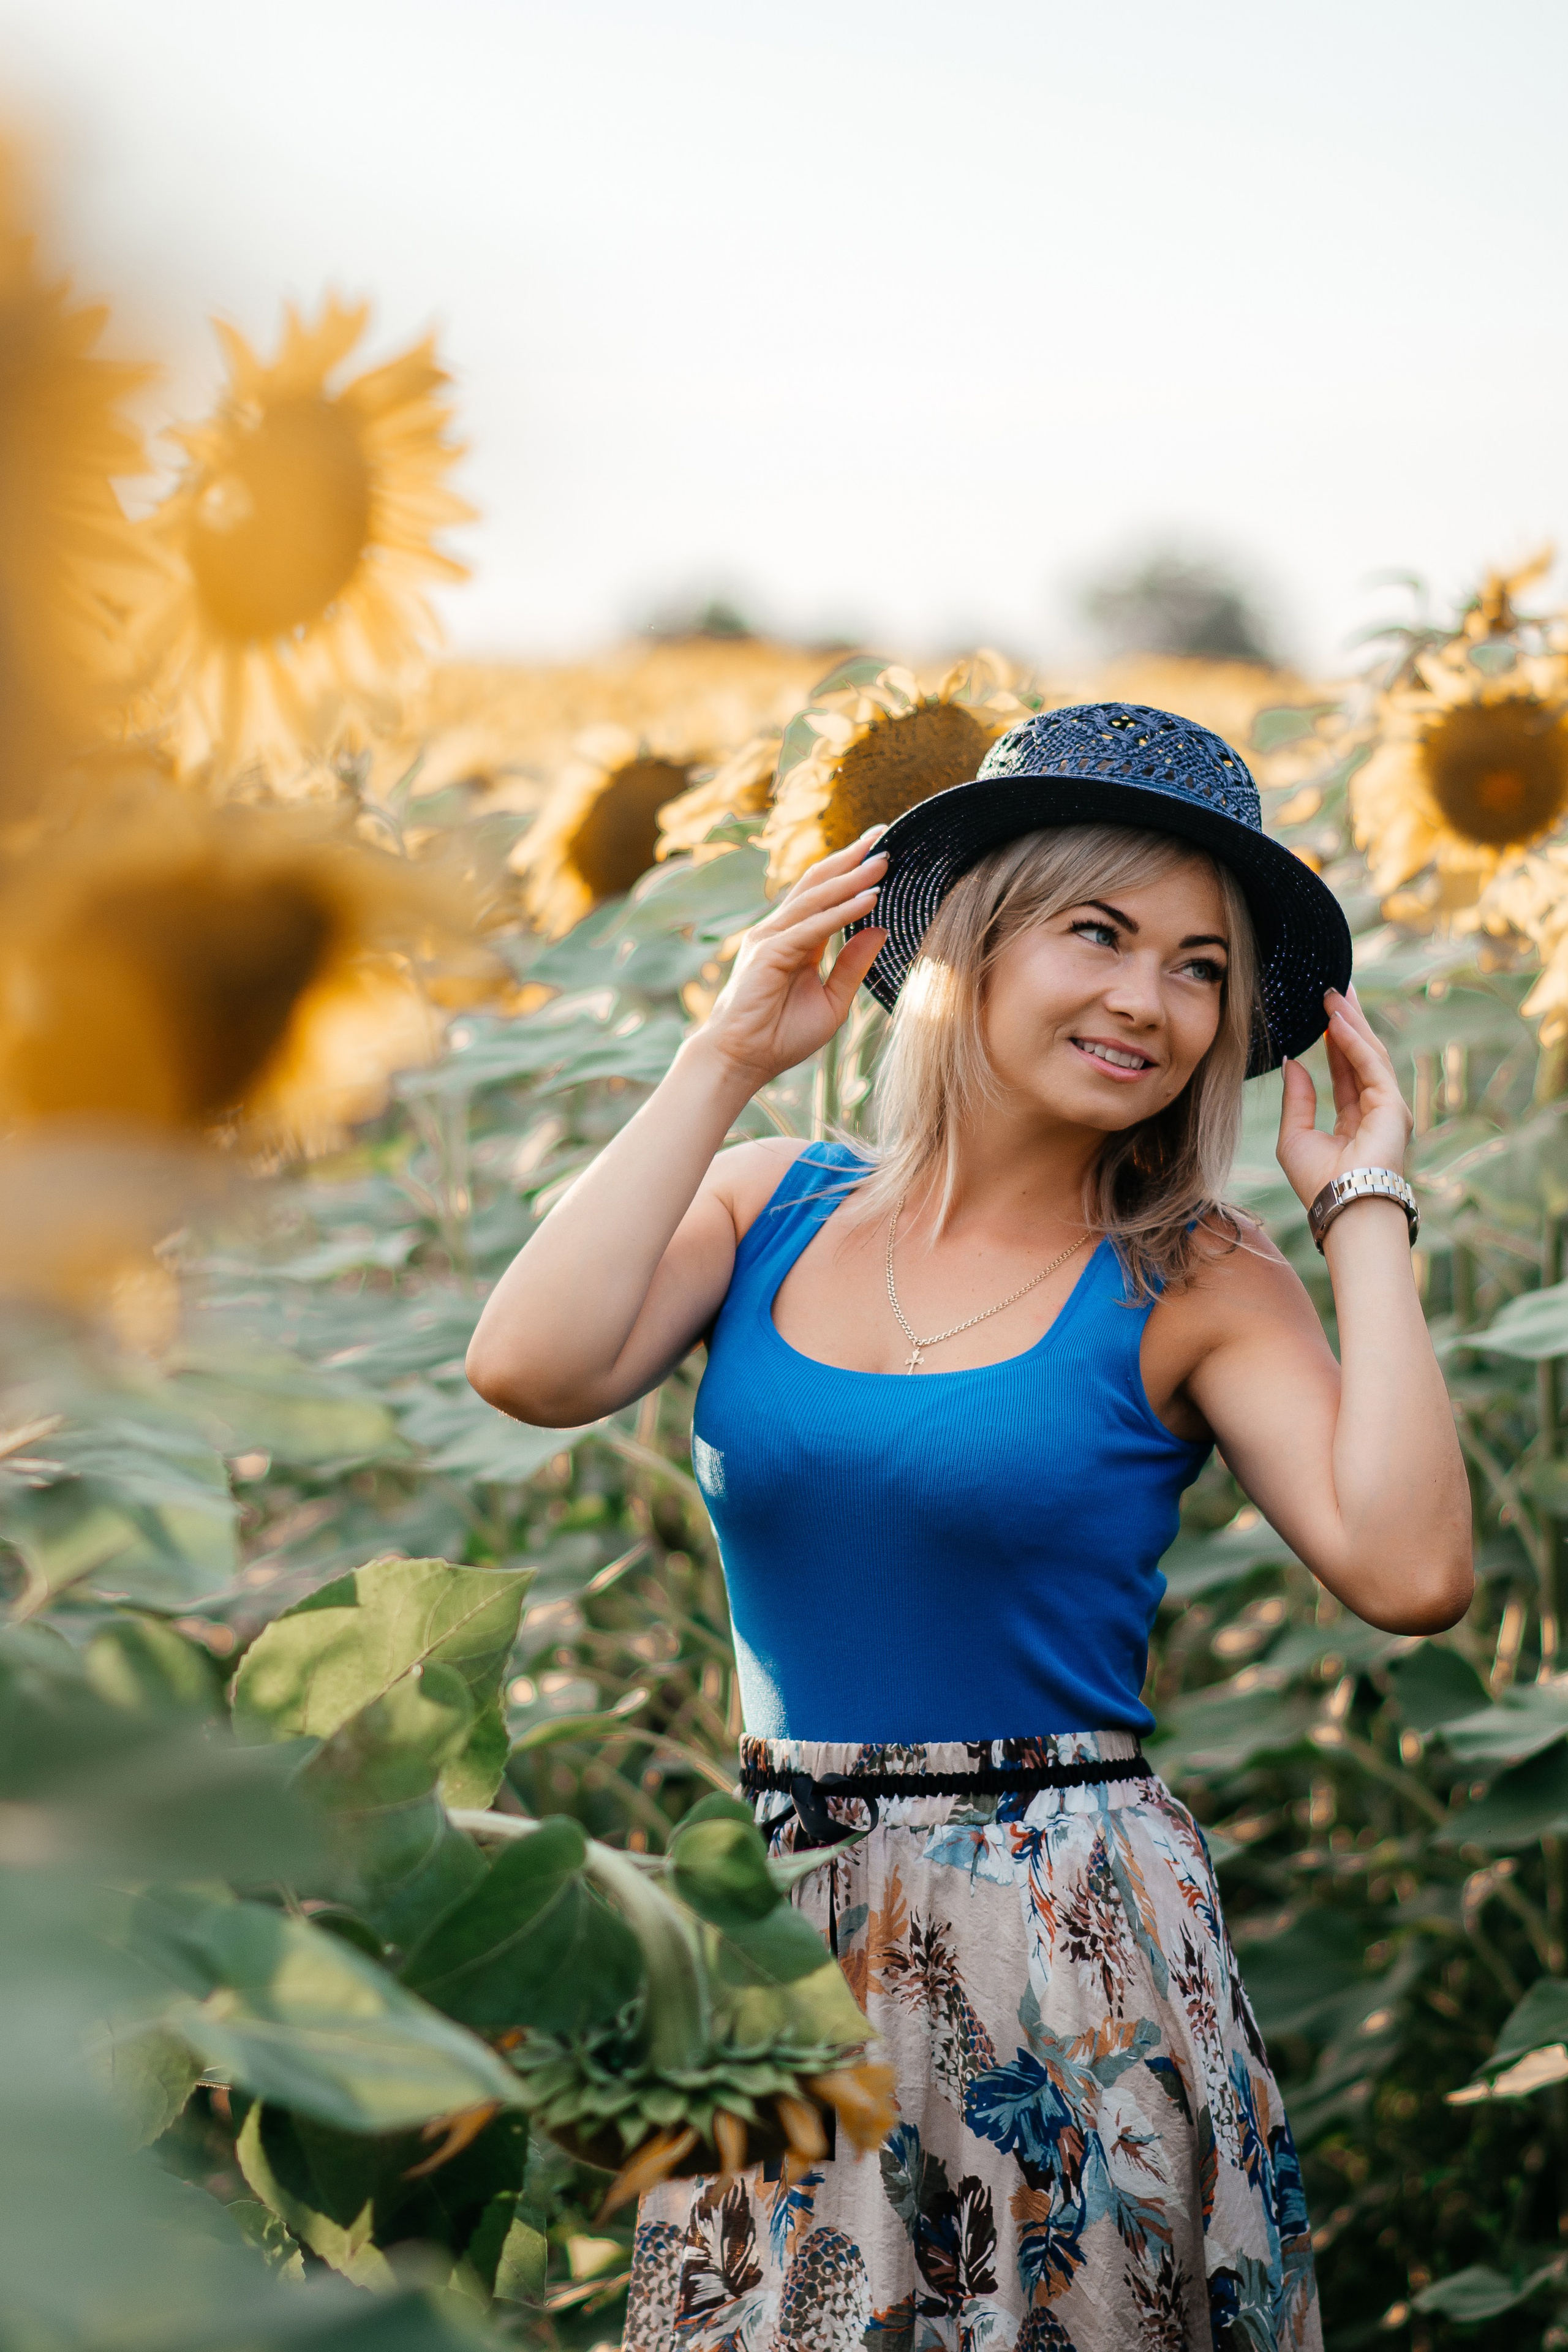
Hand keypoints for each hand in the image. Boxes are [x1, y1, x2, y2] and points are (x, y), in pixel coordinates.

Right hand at [692, 831, 888, 1089]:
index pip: (826, 895)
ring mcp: (771, 938)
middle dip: (851, 858)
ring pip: (816, 898)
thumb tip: (881, 930)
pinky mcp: (770, 953)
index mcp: (796, 940)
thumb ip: (853, 965)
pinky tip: (868, 899)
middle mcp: (781, 931)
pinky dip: (841, 911)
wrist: (744, 1060)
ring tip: (883, 861)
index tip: (881, 851)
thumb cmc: (782, 1036)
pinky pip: (813, 927)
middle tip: (883, 834)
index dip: (852, 871)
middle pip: (819, 883)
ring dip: (851, 878)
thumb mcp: (832, 1000)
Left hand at [1276, 986, 1413, 1210]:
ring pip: (1369, 1054)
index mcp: (1354, 1121)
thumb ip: (1297, 1098)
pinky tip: (1339, 1020)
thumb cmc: (1318, 1183)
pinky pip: (1371, 1065)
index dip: (1336, 1041)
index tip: (1325, 1014)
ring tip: (1335, 992)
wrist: (1342, 1207)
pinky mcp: (1393, 1106)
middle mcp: (1375, 1111)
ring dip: (1352, 1022)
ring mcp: (1388, 1108)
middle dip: (1350, 1022)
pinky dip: (1354, 1041)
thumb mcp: (1295, 1136)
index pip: (1346, 1072)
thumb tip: (1293, 1062)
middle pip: (1362, 1056)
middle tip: (1336, 988)